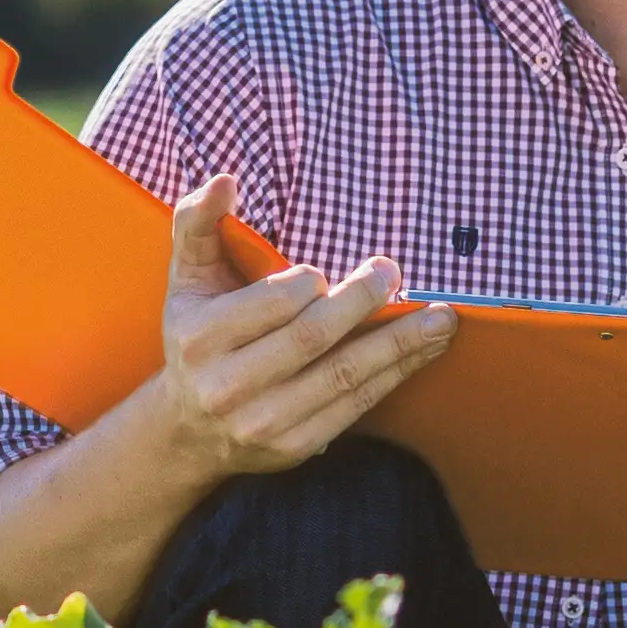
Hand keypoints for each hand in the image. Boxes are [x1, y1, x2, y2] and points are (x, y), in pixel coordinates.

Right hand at [146, 178, 459, 480]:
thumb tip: (225, 180)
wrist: (188, 430)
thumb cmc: (196, 338)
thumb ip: (198, 223)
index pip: (273, 303)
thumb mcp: (186, 279)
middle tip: (394, 273)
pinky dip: (394, 376)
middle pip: (313, 339)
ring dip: (400, 344)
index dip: (310, 283)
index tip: (326, 271)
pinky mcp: (293, 447)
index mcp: (201, 338)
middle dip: (363, 303)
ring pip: (344, 376)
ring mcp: (263, 422)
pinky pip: (354, 407)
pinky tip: (422, 352)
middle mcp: (228, 385)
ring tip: (441, 319)